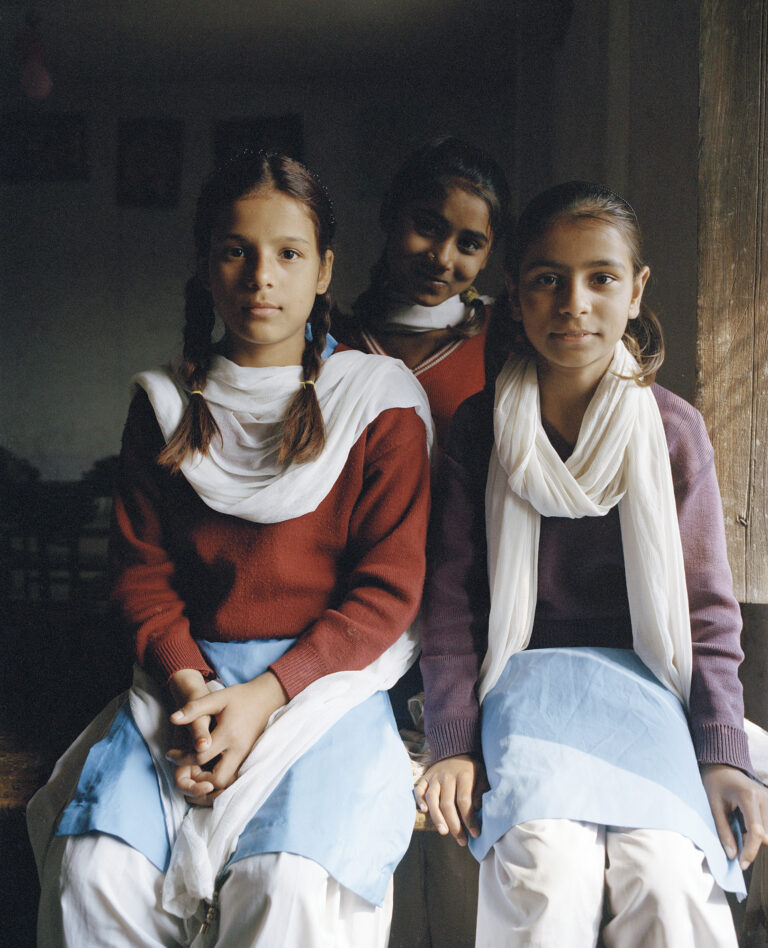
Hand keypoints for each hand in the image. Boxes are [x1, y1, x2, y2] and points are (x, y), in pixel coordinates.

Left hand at [167, 671, 287, 804]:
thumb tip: (173, 719)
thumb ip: (195, 708)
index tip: (171, 754)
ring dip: (209, 782)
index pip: (201, 757)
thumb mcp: (217, 698)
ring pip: (227, 783)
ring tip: (195, 769)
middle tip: (186, 767)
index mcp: (229, 734)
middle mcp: (238, 749)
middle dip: (198, 778)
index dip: (182, 759)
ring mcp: (245, 756)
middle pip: (217, 779)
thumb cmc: (240, 697)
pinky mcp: (248, 758)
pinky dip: (219, 779)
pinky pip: (233, 778)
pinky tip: (208, 769)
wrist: (267, 698)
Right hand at [413, 754, 486, 845]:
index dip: (469, 819)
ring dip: (437, 817)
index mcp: (464, 775)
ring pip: (432, 798)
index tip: (475, 833)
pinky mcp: (425, 777)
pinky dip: (419, 799)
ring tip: (444, 831)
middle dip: (454, 825)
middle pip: (447, 803)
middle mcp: (447, 776)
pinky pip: (419, 789)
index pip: (464, 801)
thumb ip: (481, 791)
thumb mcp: (482, 775)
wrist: (455, 749)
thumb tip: (476, 809)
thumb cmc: (472, 768)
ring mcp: (434, 776)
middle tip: (461, 840)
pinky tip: (424, 811)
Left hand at [701, 764, 767, 867]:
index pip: (756, 831)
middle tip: (738, 845)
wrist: (723, 767)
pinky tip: (750, 829)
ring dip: (759, 840)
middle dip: (753, 846)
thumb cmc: (715, 785)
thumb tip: (732, 855)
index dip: (750, 851)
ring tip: (743, 833)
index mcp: (748, 796)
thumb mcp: (714, 806)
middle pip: (767, 835)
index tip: (741, 864)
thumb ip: (723, 831)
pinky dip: (762, 833)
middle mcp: (764, 797)